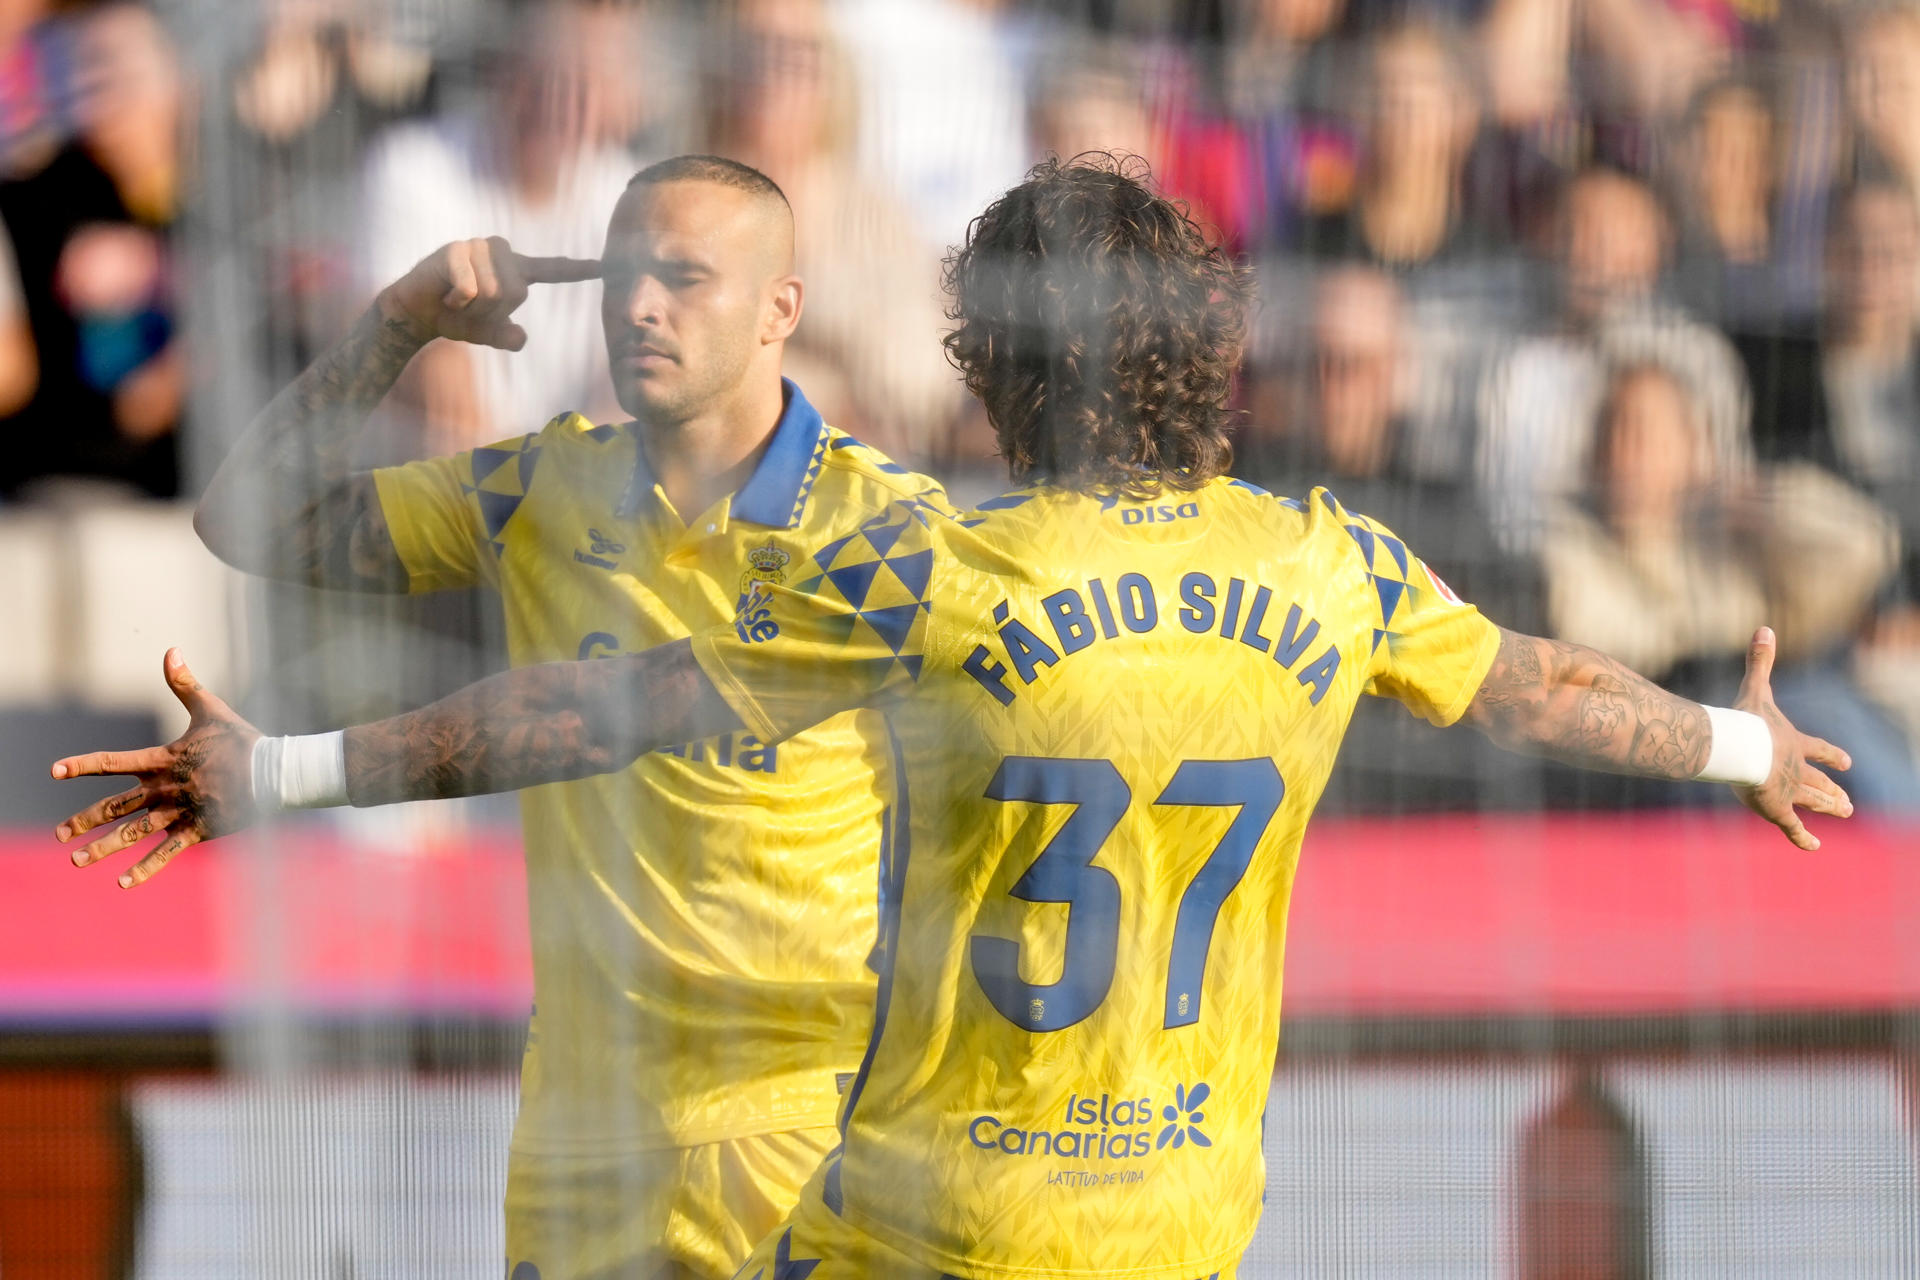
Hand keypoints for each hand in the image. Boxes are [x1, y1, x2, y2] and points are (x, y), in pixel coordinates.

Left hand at [51, 650, 260, 887]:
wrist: (275, 771)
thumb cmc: (243, 740)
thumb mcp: (211, 709)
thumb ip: (185, 684)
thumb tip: (170, 650)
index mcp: (163, 760)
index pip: (113, 763)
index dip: (82, 766)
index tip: (54, 772)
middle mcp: (165, 789)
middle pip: (115, 807)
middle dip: (84, 821)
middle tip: (59, 834)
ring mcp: (180, 812)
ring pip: (133, 834)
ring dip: (102, 848)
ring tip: (76, 860)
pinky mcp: (199, 830)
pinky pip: (166, 852)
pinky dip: (145, 869)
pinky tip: (122, 883)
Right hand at [377, 236, 599, 351]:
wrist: (416, 313)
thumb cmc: (456, 318)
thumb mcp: (487, 334)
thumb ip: (507, 337)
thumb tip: (520, 338)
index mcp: (516, 271)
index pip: (554, 269)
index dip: (578, 269)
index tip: (605, 266)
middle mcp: (501, 253)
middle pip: (516, 293)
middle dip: (491, 312)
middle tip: (470, 307)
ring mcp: (478, 247)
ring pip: (494, 291)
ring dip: (473, 307)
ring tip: (457, 299)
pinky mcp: (456, 250)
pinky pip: (470, 289)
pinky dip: (458, 302)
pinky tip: (446, 294)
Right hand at [1732, 626, 1853, 849]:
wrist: (1742, 749)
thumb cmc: (1746, 721)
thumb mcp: (1755, 689)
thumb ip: (1759, 661)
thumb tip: (1765, 627)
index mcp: (1793, 742)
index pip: (1819, 750)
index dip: (1833, 756)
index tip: (1847, 763)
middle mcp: (1796, 769)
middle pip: (1820, 781)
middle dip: (1834, 790)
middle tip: (1848, 802)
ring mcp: (1788, 790)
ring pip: (1814, 802)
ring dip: (1830, 808)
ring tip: (1846, 812)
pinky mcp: (1777, 809)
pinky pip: (1793, 827)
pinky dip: (1804, 838)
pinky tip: (1816, 847)